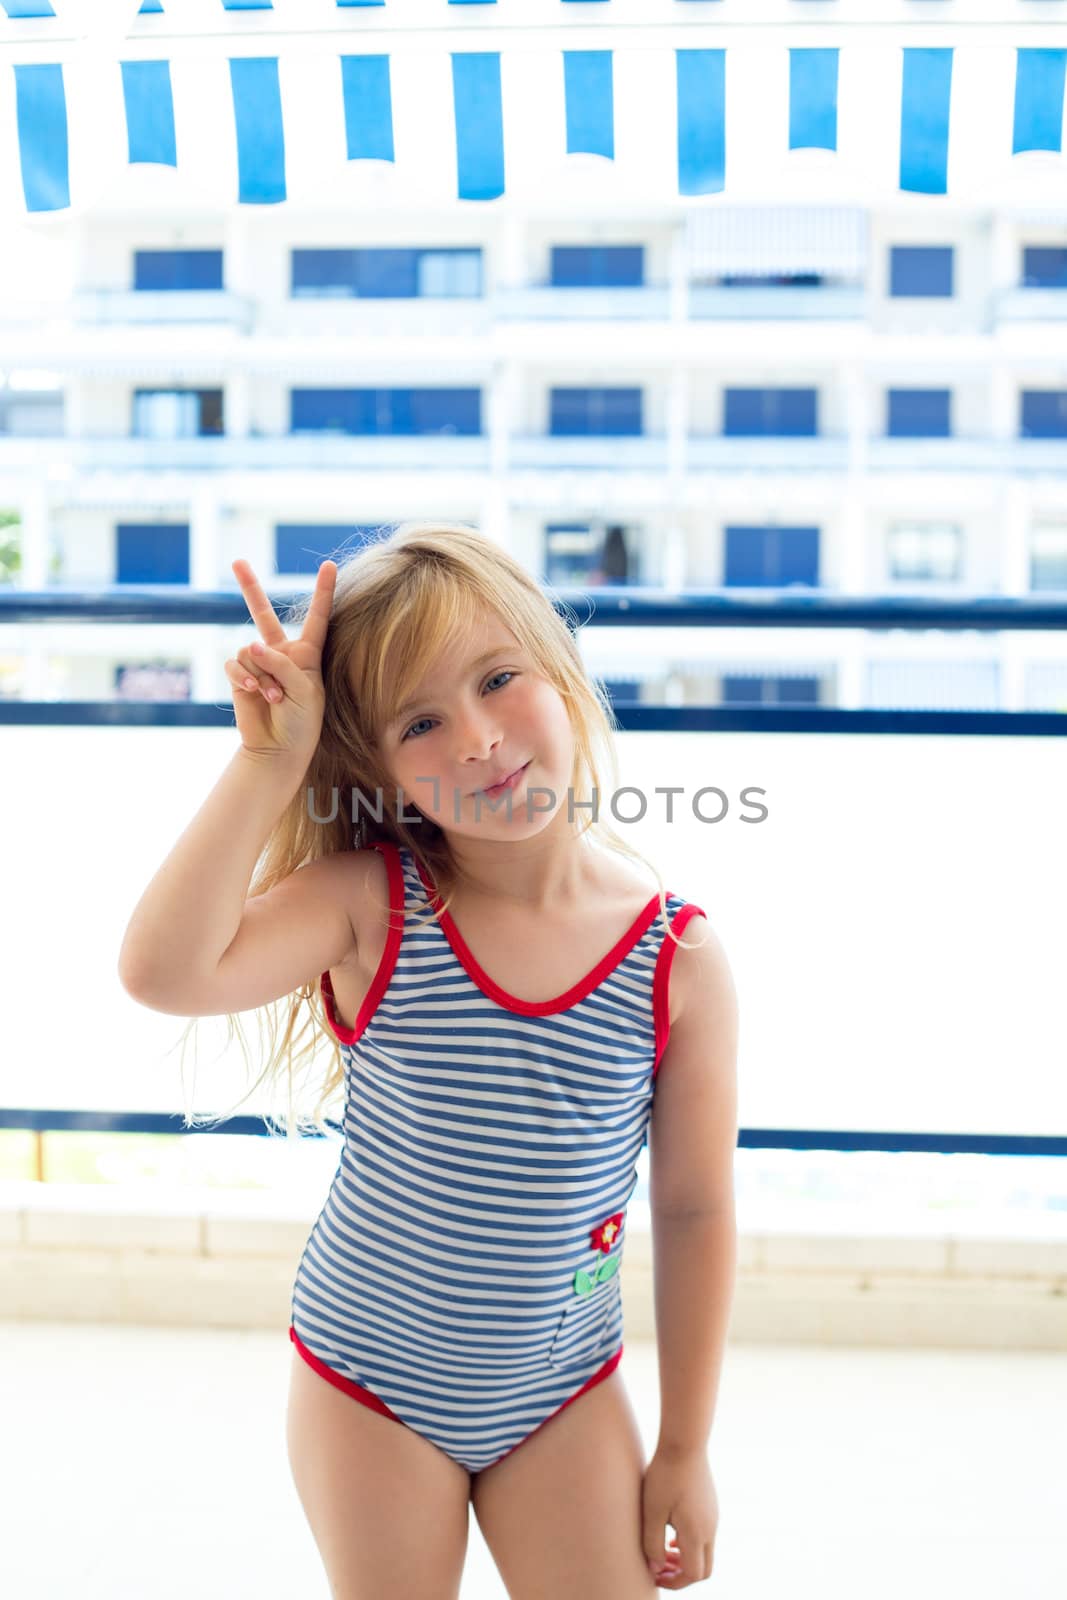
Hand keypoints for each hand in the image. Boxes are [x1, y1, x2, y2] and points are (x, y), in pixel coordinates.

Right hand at [224, 557, 336, 764]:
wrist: (278, 749)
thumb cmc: (301, 722)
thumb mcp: (304, 691)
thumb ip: (281, 664)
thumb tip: (250, 645)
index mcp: (308, 654)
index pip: (317, 617)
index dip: (323, 591)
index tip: (328, 565)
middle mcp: (281, 654)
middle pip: (262, 614)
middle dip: (249, 587)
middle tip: (237, 561)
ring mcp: (258, 663)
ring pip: (250, 650)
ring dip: (261, 674)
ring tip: (273, 697)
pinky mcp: (240, 676)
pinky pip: (235, 664)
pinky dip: (244, 678)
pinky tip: (255, 693)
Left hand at [641, 1445, 718, 1588]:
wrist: (685, 1442)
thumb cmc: (664, 1475)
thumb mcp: (651, 1511)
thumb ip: (652, 1544)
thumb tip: (656, 1568)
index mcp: (697, 1533)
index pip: (692, 1574)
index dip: (674, 1582)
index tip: (655, 1575)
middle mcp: (710, 1529)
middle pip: (704, 1569)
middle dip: (682, 1574)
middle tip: (661, 1567)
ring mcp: (714, 1516)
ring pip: (705, 1551)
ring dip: (685, 1558)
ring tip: (663, 1550)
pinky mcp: (711, 1505)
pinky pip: (705, 1535)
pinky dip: (690, 1543)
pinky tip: (672, 1531)